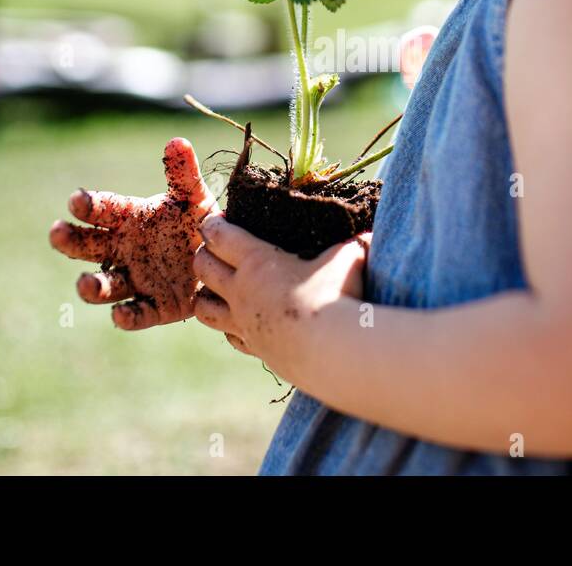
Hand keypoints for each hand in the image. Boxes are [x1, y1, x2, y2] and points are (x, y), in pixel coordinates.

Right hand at [49, 137, 219, 330]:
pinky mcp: (155, 307)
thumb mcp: (194, 197)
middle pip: (88, 246)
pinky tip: (120, 315)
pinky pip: (137, 314)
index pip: (102, 209)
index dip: (89, 204)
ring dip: (92, 286)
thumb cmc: (199, 223)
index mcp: (129, 219)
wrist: (225, 260)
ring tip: (85, 283)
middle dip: (70, 241)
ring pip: (105, 286)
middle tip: (57, 232)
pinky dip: (127, 316)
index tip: (76, 200)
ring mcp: (136, 280)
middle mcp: (124, 250)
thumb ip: (183, 174)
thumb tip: (177, 142)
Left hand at [190, 213, 370, 376]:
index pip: (220, 236)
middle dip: (203, 254)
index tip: (215, 220)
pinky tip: (243, 323)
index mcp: (258, 261)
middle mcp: (242, 292)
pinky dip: (229, 327)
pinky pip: (229, 337)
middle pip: (202, 268)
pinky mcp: (256, 349)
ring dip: (205, 294)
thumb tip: (369, 235)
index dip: (213, 225)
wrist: (334, 352)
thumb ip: (352, 244)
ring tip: (217, 288)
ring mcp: (244, 324)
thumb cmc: (338, 296)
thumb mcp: (348, 257)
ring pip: (203, 308)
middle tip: (215, 249)